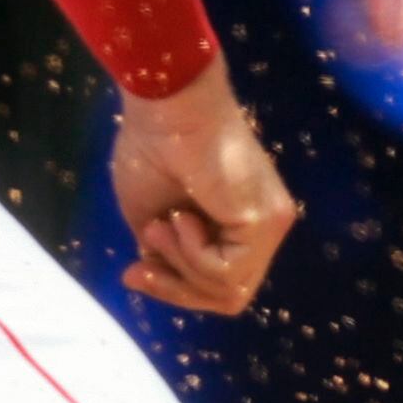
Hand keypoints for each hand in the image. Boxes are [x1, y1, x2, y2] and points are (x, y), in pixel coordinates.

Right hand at [112, 71, 295, 313]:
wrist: (165, 107)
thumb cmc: (153, 149)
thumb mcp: (151, 217)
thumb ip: (164, 252)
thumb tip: (154, 276)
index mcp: (239, 223)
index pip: (219, 283)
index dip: (174, 289)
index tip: (132, 273)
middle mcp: (263, 226)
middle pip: (228, 295)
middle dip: (175, 289)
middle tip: (136, 267)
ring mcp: (270, 224)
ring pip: (229, 291)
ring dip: (179, 266)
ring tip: (161, 225)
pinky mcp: (267, 220)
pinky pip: (227, 271)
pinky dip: (194, 254)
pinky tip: (183, 218)